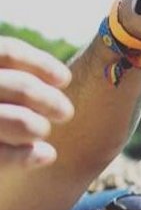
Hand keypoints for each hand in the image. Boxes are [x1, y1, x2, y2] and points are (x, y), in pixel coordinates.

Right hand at [0, 36, 72, 169]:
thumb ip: (13, 81)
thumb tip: (61, 78)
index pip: (8, 52)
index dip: (40, 63)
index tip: (65, 78)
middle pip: (21, 86)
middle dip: (50, 100)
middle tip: (65, 112)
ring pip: (21, 121)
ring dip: (38, 127)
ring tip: (42, 131)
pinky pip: (3, 155)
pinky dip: (29, 156)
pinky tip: (47, 154)